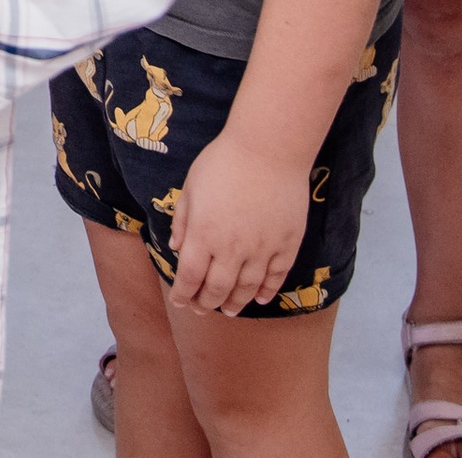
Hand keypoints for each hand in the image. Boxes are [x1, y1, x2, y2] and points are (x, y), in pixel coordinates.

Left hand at [169, 129, 308, 312]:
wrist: (268, 149)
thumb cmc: (223, 161)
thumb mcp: (192, 185)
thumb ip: (183, 219)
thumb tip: (175, 247)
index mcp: (203, 234)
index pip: (189, 277)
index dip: (183, 294)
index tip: (180, 301)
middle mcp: (231, 249)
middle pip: (217, 289)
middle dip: (206, 303)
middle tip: (202, 309)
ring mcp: (261, 250)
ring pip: (247, 289)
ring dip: (236, 303)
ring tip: (229, 311)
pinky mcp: (286, 246)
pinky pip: (276, 277)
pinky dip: (267, 291)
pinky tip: (260, 298)